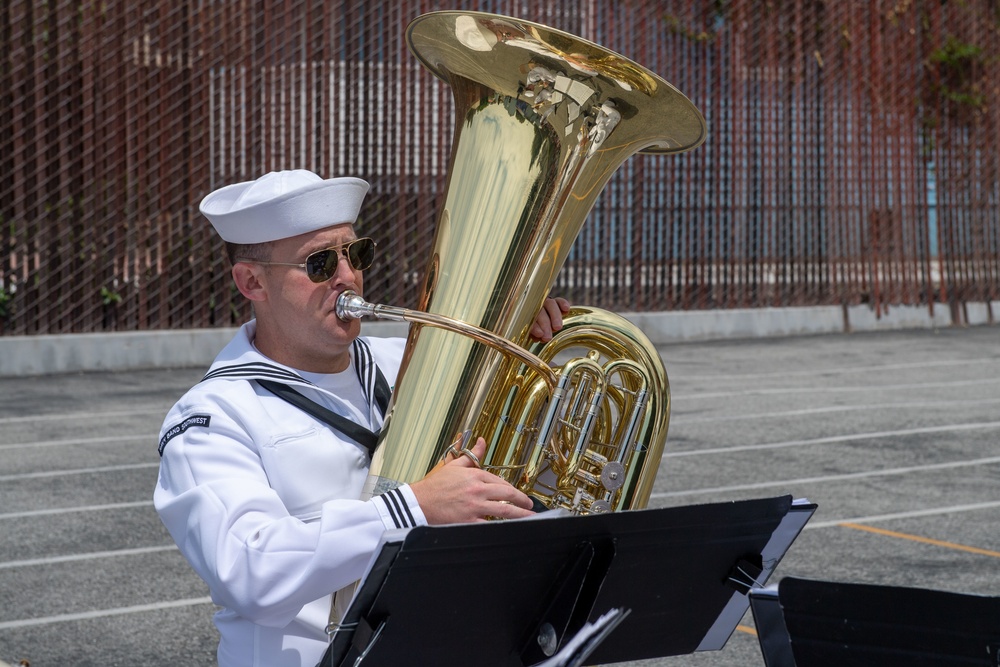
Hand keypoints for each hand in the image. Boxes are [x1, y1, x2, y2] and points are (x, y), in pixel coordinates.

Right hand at [409, 437, 534, 523]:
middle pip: (507, 494)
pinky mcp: (469, 521)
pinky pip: (490, 525)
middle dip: (522, 500)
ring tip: (529, 516)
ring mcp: (474, 506)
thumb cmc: (434, 487)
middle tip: (529, 504)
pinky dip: (502, 527)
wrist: (418, 502)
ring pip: (504, 510)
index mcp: (475, 475)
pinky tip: (510, 529)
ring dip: (520, 514)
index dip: (512, 489)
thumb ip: (472, 455)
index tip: (517, 494)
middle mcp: (477, 489)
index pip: (501, 481)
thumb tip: (482, 442)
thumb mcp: (454, 465)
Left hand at [529, 296, 570, 341]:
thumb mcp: (533, 334)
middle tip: (548, 337)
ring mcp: (546, 303)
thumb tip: (539, 336)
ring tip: (558, 328)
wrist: (545, 320)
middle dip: (545, 326)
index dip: (535, 328)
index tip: (539, 335)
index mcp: (528, 315)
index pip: (531, 320)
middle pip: (541, 313)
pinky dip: (563, 303)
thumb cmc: (537, 329)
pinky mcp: (556, 302)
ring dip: (555, 317)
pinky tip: (566, 309)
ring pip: (551, 305)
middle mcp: (537, 307)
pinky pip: (559, 301)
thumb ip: (535, 334)